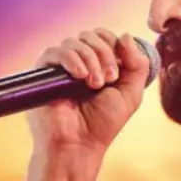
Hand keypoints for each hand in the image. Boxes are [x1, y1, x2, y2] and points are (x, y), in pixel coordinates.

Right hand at [28, 29, 150, 156]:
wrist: (79, 145)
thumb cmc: (103, 124)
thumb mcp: (131, 93)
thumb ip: (137, 64)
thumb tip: (125, 35)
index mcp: (97, 64)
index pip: (104, 37)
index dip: (115, 46)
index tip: (118, 72)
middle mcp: (78, 63)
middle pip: (91, 36)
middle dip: (105, 53)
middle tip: (109, 79)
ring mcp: (59, 67)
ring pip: (74, 42)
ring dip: (91, 59)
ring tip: (94, 84)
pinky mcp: (42, 73)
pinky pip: (55, 51)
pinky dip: (72, 59)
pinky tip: (80, 76)